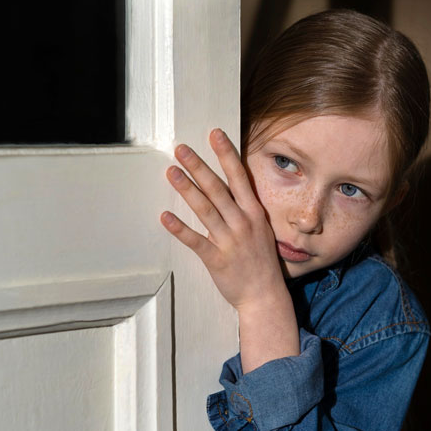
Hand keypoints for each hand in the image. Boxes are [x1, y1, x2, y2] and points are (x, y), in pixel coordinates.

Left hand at [160, 129, 286, 311]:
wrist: (265, 296)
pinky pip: (195, 241)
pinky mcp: (216, 259)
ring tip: (172, 172)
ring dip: (187, 189)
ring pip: (205, 209)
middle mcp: (242, 223)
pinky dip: (180, 229)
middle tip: (181, 149)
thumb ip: (244, 208)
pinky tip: (165, 216)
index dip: (226, 154)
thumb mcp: (260, 229)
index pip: (238, 177)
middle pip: (217, 188)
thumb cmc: (261, 262)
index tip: (214, 134)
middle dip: (199, 166)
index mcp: (254, 213)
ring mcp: (229, 241)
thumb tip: (228, 186)